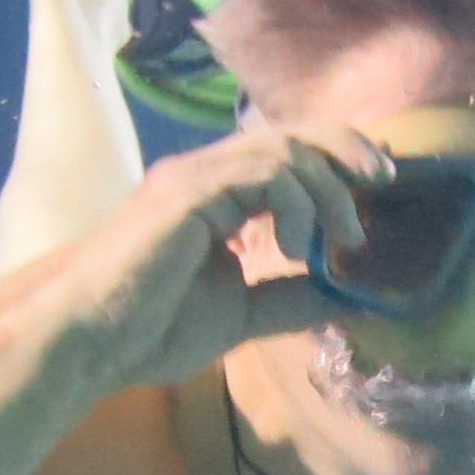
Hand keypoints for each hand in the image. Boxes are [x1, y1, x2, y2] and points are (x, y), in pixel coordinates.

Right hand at [42, 124, 395, 393]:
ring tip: (343, 239)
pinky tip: (299, 247)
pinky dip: (297, 203)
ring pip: (284, 147)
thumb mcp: (241, 312)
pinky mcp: (190, 190)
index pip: (286, 154)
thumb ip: (288, 297)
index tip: (375, 185)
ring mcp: (195, 177)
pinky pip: (263, 171)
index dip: (335, 159)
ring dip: (328, 188)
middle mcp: (206, 173)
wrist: (91, 340)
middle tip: (383, 179)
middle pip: (292, 133)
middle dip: (345, 150)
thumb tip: (344, 298)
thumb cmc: (149, 329)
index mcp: (215, 195)